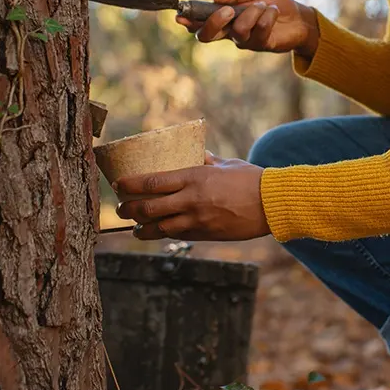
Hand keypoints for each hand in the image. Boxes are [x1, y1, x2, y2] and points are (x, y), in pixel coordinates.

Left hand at [114, 151, 268, 240]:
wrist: (272, 203)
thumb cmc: (251, 179)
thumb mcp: (225, 164)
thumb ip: (206, 160)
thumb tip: (194, 153)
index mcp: (194, 177)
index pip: (152, 182)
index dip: (130, 185)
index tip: (118, 185)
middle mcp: (191, 200)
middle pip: (148, 208)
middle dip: (129, 210)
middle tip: (121, 209)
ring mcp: (197, 220)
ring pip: (158, 228)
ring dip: (142, 228)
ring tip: (135, 228)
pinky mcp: (205, 234)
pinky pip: (177, 235)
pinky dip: (163, 234)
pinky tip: (157, 233)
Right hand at [176, 0, 318, 57]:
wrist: (299, 16)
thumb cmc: (273, 2)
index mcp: (223, 17)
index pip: (199, 22)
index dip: (187, 21)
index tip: (180, 16)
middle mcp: (229, 32)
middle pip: (207, 36)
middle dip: (213, 22)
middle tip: (229, 10)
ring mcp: (244, 40)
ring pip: (237, 31)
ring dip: (251, 13)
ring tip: (265, 4)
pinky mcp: (261, 45)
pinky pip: (259, 31)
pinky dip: (267, 16)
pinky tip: (274, 11)